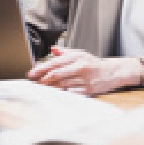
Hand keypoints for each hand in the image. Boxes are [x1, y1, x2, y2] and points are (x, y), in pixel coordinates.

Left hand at [26, 46, 143, 95]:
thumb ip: (65, 52)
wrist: (112, 72)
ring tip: (39, 88)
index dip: (42, 68)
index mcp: (77, 57)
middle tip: (33, 83)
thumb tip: (52, 50)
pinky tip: (53, 94)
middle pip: (57, 75)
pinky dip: (61, 94)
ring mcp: (85, 79)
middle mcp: (80, 67)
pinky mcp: (88, 90)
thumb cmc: (94, 63)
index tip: (31, 73)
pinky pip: (71, 93)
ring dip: (49, 88)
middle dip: (42, 79)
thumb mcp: (80, 54)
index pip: (55, 63)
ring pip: (62, 85)